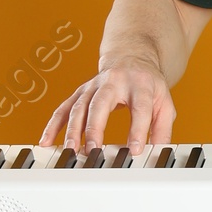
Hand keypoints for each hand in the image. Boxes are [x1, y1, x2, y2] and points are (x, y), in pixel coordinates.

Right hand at [41, 61, 176, 153]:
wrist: (131, 58)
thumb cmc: (148, 85)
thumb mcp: (164, 103)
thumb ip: (163, 129)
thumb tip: (160, 153)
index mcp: (139, 84)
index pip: (139, 107)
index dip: (136, 129)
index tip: (133, 150)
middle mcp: (114, 82)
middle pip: (101, 104)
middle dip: (95, 128)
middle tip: (93, 150)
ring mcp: (94, 86)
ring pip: (79, 106)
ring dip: (73, 130)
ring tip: (71, 150)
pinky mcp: (80, 92)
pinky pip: (64, 108)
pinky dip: (54, 125)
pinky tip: (46, 141)